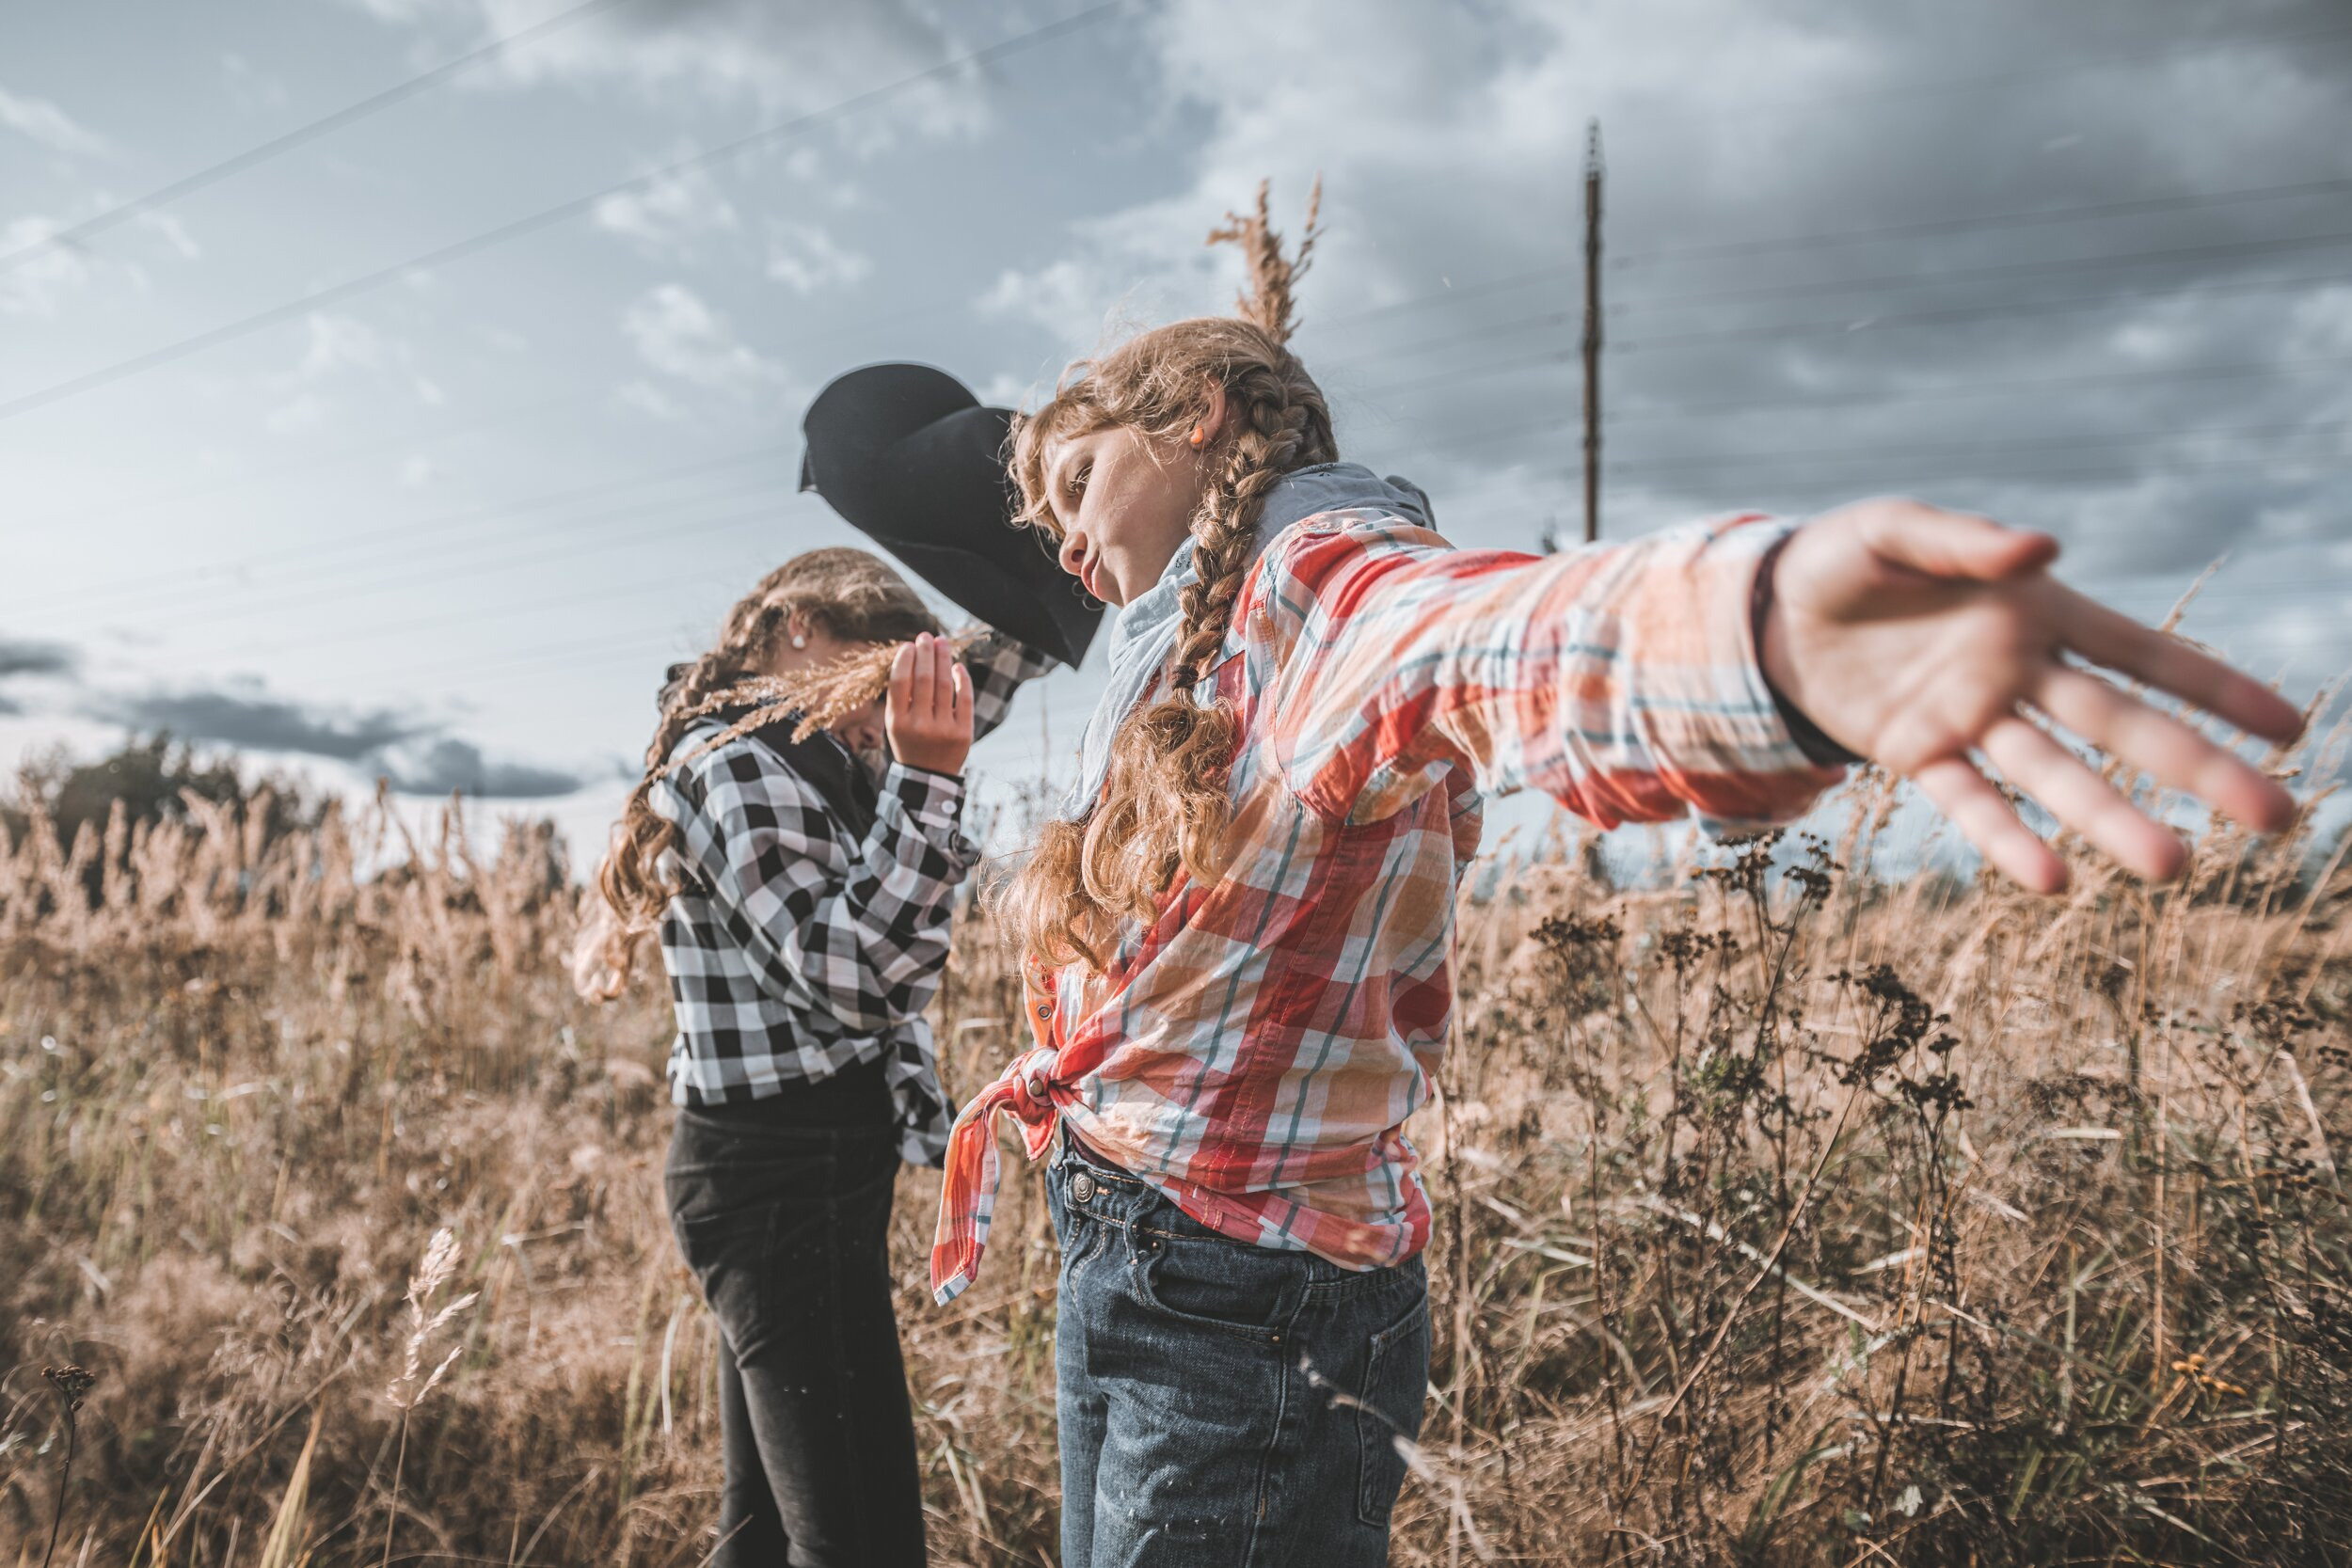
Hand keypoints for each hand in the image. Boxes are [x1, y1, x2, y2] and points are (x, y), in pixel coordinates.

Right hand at [885, 632, 972, 776]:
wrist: (929, 776)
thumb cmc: (909, 741)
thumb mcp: (895, 723)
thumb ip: (900, 695)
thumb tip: (911, 654)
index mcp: (897, 722)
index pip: (900, 682)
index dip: (905, 659)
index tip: (909, 645)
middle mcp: (919, 725)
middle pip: (923, 678)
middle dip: (925, 652)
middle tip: (926, 636)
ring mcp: (943, 729)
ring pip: (944, 684)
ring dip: (943, 658)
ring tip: (942, 642)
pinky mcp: (963, 733)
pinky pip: (964, 698)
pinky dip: (961, 678)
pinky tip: (957, 665)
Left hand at [1761, 498, 2303, 893]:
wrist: (1768, 609)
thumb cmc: (1847, 558)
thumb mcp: (1895, 531)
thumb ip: (1964, 539)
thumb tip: (2043, 548)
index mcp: (2036, 613)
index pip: (2145, 654)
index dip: (2217, 687)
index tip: (2290, 729)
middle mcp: (2019, 673)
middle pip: (2124, 725)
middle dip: (2200, 768)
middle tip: (2277, 819)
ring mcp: (1972, 719)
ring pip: (2057, 775)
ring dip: (2113, 819)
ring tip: (2172, 868)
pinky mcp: (1916, 754)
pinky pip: (1970, 801)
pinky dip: (2007, 839)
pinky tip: (2052, 879)